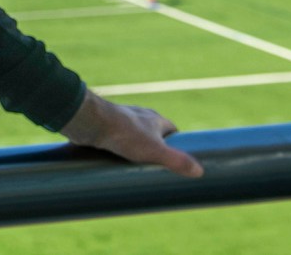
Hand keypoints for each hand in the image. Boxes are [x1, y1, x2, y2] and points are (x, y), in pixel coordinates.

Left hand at [58, 92, 202, 177]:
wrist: (90, 122)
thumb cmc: (124, 133)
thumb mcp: (155, 151)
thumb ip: (177, 161)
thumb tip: (200, 172)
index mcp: (154, 118)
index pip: (172, 132)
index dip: (177, 146)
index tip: (179, 162)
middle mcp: (139, 118)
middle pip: (153, 137)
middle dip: (155, 153)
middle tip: (157, 173)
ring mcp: (121, 122)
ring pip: (133, 140)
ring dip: (136, 154)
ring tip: (137, 173)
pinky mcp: (105, 129)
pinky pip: (116, 142)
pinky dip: (119, 152)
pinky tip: (117, 166)